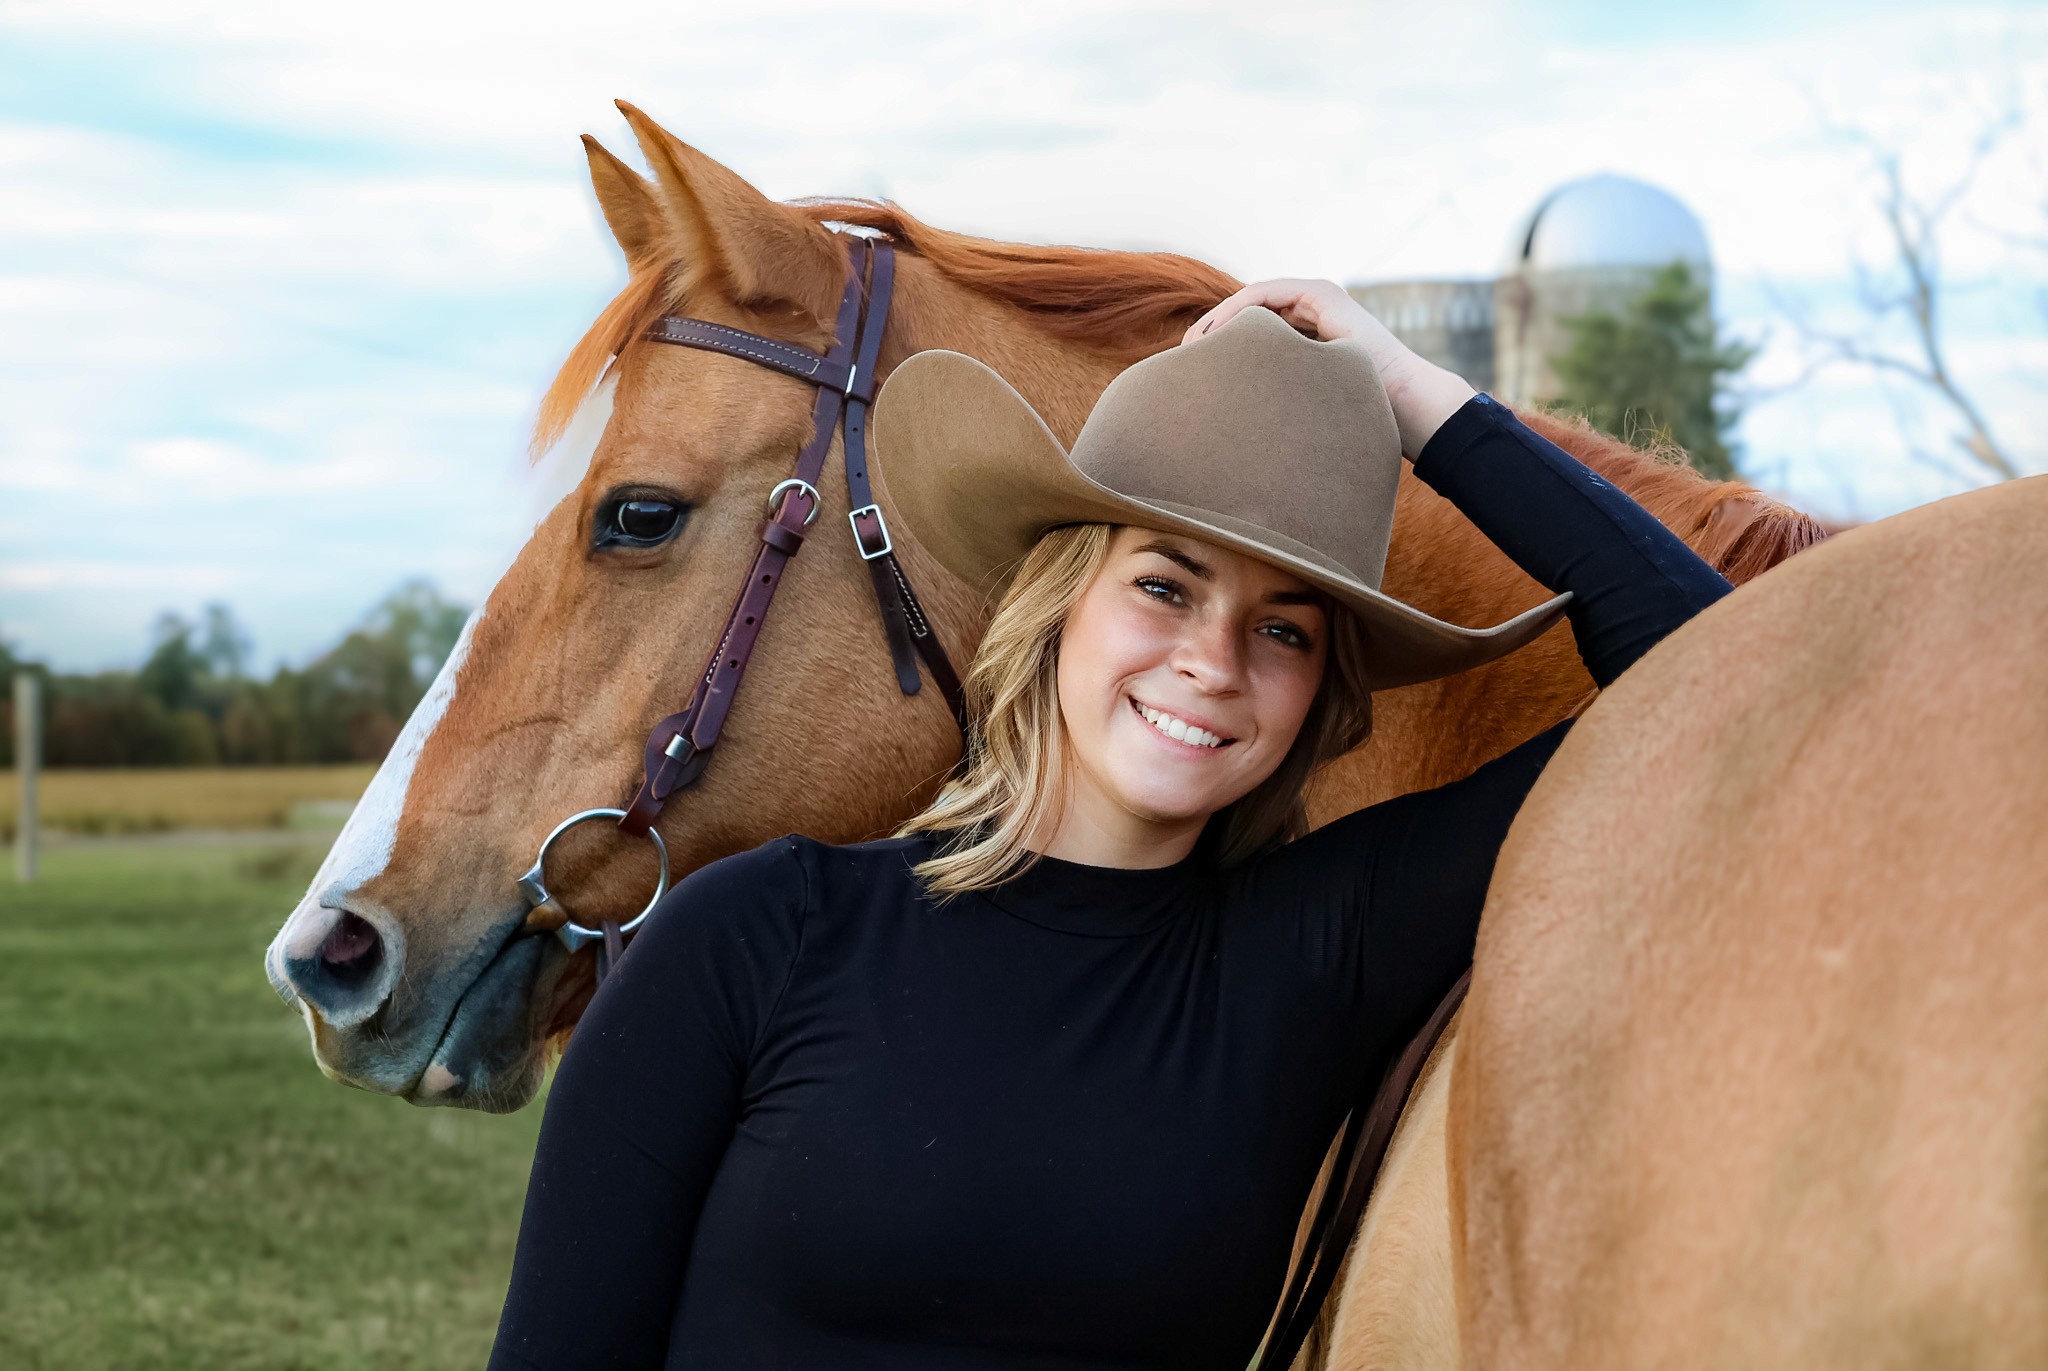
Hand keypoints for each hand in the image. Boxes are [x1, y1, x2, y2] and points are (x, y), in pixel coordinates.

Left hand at [1183, 278, 1476, 457]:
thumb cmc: (1354, 420)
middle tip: (1181, 362)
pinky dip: (1235, 311)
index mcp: (1304, 338)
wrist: (1399, 406)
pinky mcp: (1320, 293)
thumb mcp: (1300, 409)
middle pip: (1244, 317)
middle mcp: (1309, 313)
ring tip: (1192, 349)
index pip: (1248, 335)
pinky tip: (1215, 337)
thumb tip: (1235, 436)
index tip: (1189, 375)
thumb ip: (1275, 407)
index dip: (1217, 350)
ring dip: (1216, 322)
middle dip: (1210, 336)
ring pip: (1249, 303)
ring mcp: (1316, 298)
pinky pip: (1264, 295)